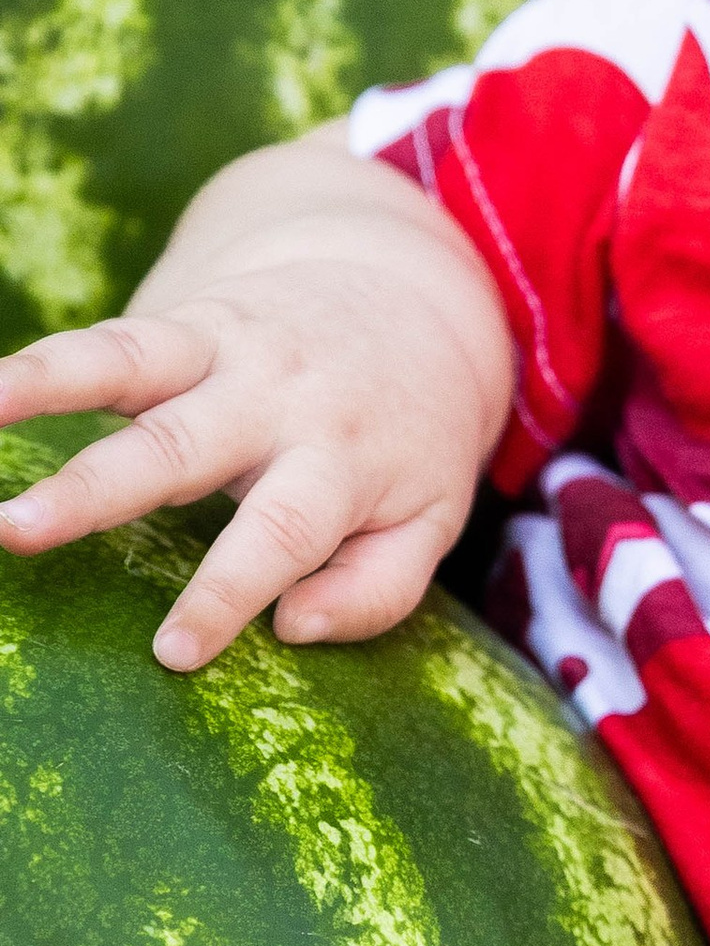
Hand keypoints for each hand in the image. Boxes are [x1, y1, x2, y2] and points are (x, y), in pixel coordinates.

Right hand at [0, 225, 507, 668]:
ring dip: (40, 386)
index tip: (172, 652)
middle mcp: (279, 398)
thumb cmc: (407, 437)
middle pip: (181, 447)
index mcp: (346, 458)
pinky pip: (104, 338)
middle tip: (17, 531)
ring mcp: (227, 350)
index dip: (228, 593)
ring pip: (129, 364)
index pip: (284, 534)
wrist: (407, 293)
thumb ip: (378, 587)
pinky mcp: (184, 320)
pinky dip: (36, 362)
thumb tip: (293, 629)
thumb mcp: (432, 515)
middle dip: (96, 491)